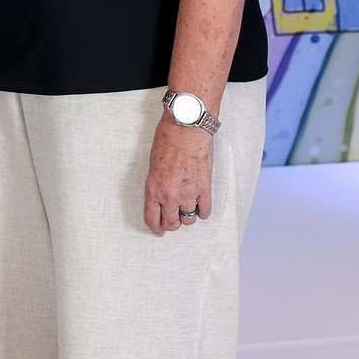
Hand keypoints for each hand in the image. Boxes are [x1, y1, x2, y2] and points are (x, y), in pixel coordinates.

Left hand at [145, 113, 212, 235]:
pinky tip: (201, 206)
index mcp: (153, 189)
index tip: (158, 230)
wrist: (186, 128)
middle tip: (174, 221)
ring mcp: (188, 193)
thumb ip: (157, 184)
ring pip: (189, 219)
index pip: (152, 219)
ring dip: (188, 215)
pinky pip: (205, 210)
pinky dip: (203, 211)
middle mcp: (170, 196)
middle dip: (172, 224)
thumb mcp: (152, 164)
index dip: (156, 228)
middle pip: (172, 223)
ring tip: (188, 207)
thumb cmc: (167, 139)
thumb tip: (161, 197)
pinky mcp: (204, 188)